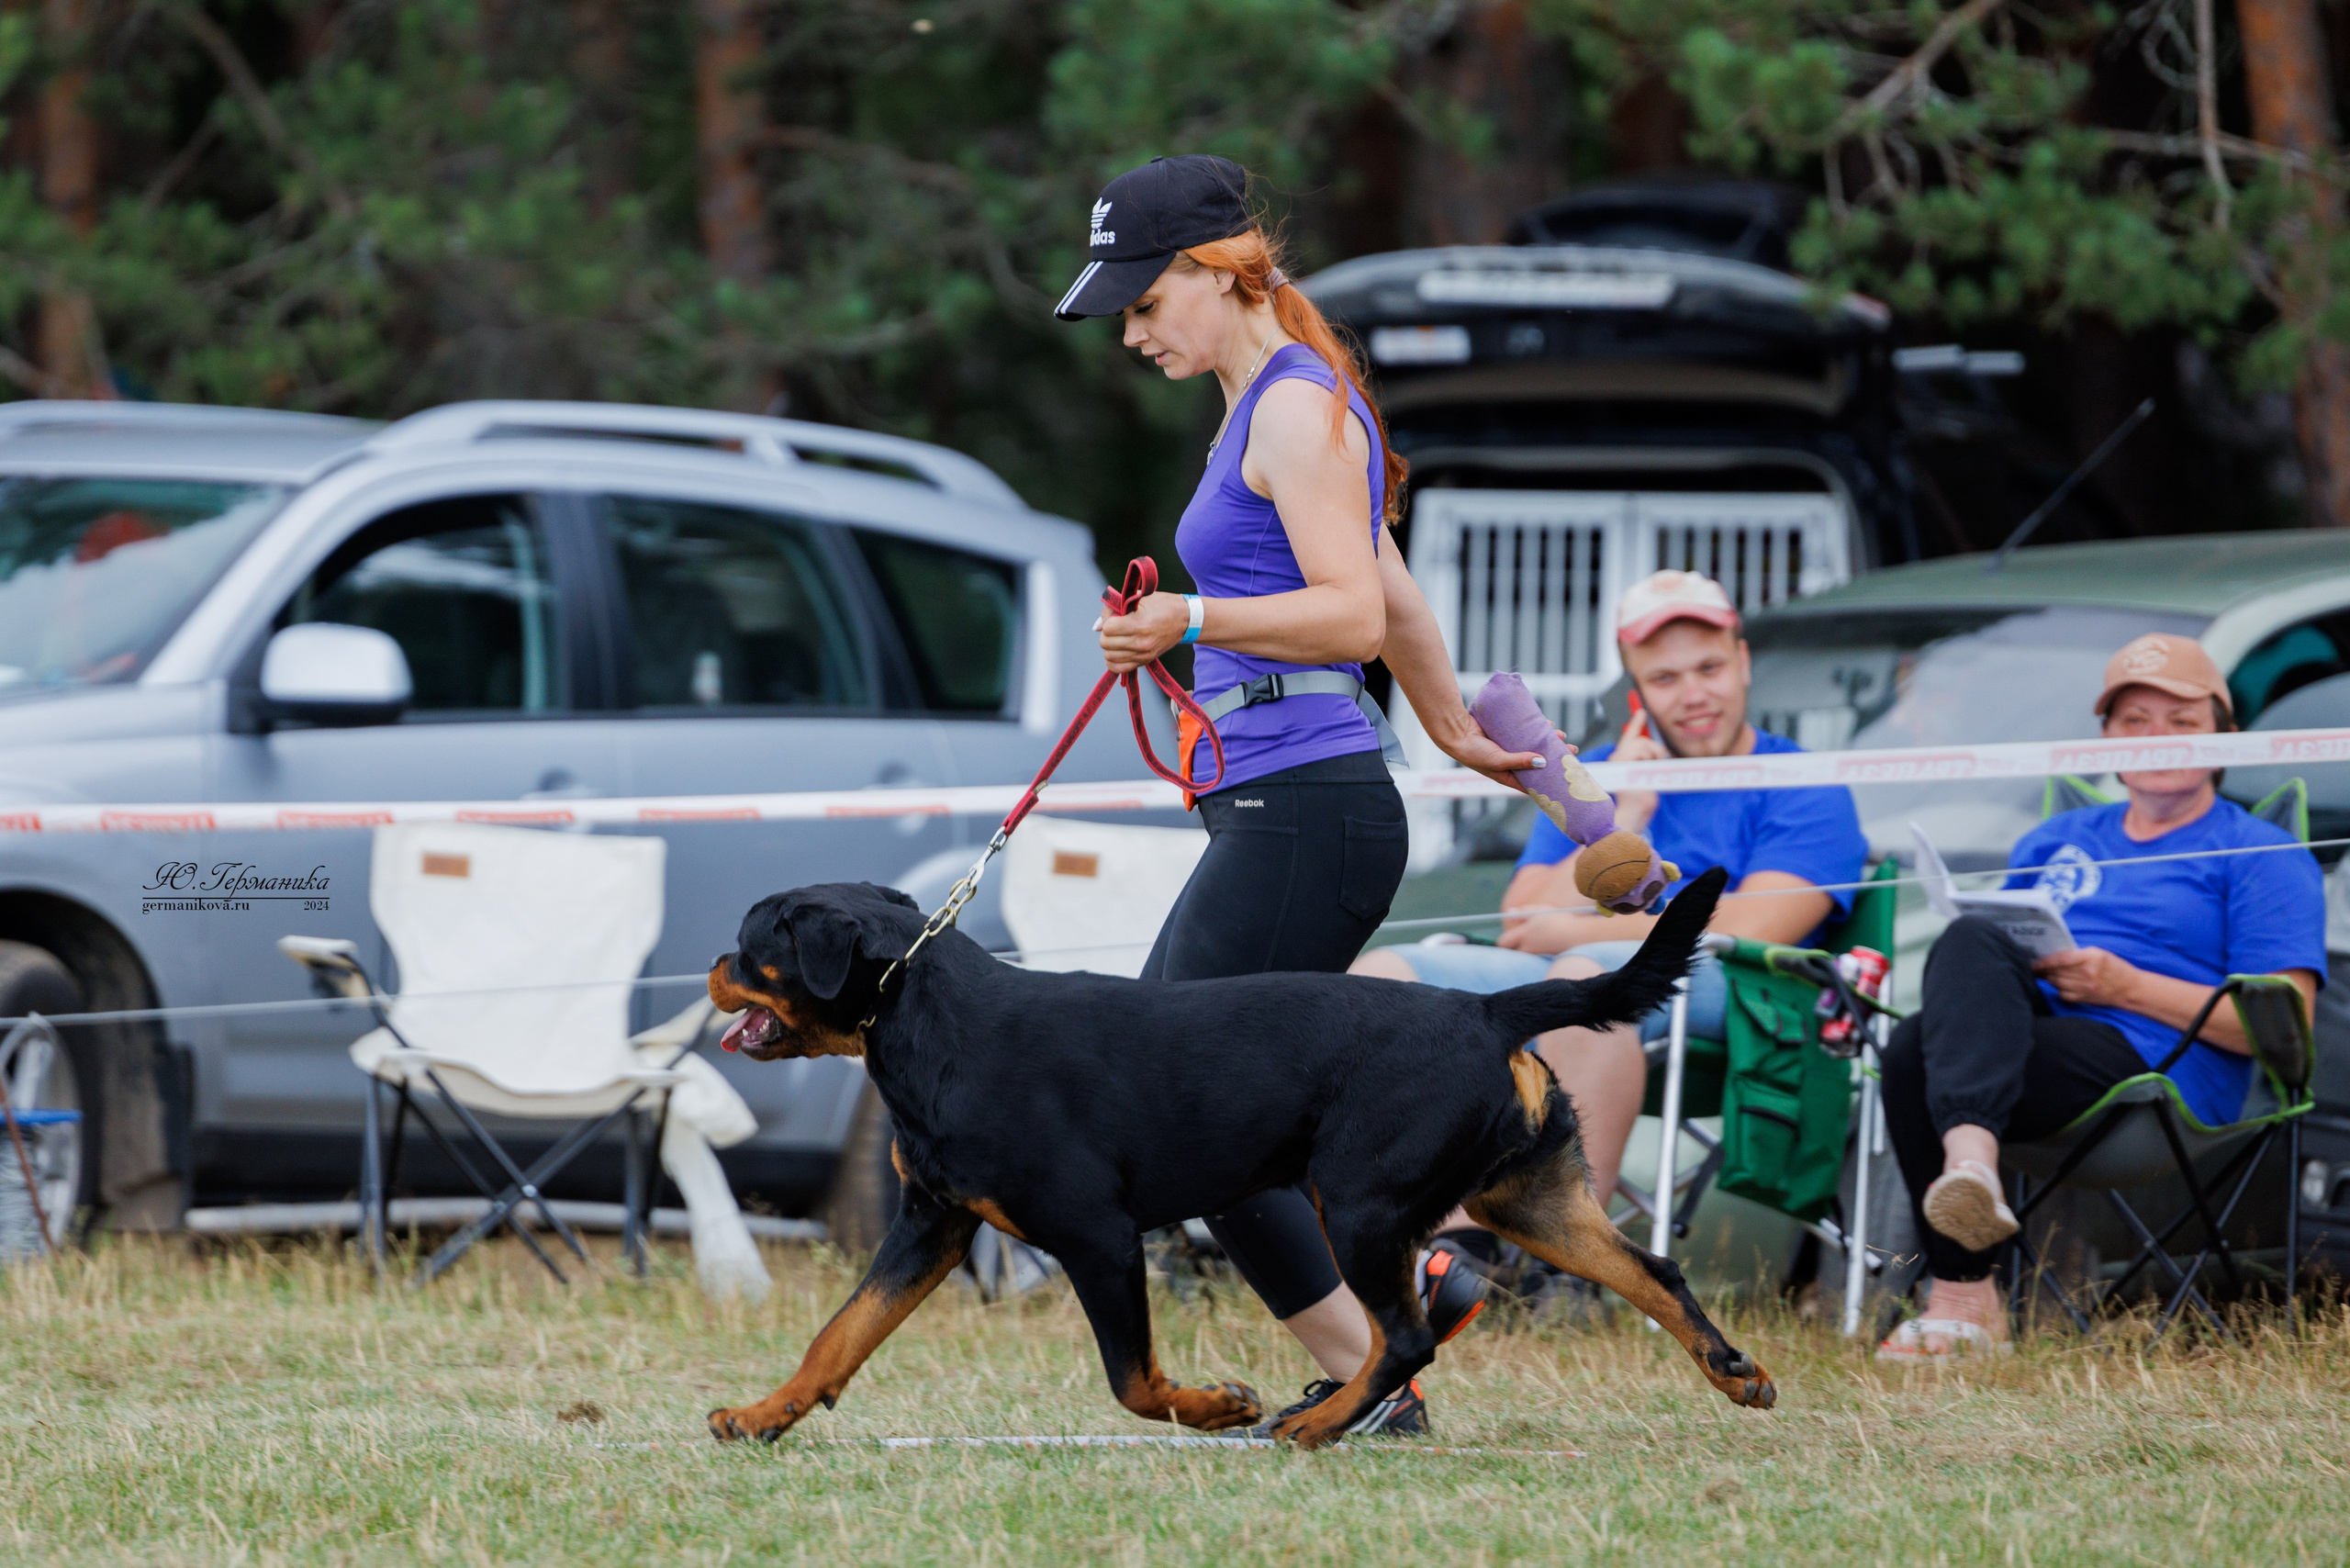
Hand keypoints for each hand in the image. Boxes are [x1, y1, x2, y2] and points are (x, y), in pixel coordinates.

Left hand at [1096, 591, 1189, 674]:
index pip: (1108, 629)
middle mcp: (1141, 643)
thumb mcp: (1139, 598)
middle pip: (1106, 644)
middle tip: (1117, 627)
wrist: (1185, 620)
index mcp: (1140, 624)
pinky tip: (1119, 650)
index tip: (1117, 617)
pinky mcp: (1145, 661)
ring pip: (1109, 657)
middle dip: (1107, 634)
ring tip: (1119, 638)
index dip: (1108, 621)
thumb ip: (1114, 608)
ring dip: (1110, 647)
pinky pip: (1118, 668)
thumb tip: (1097, 626)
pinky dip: (1114, 660)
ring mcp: (1143, 655)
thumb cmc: (1162, 605)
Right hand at [1434, 715, 1564, 791]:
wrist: (1456, 731)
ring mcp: (1510, 746)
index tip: (1567, 777)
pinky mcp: (1507, 732)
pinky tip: (1546, 724)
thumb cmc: (1473, 753)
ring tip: (1560, 735)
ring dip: (1548, 740)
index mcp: (1509, 775)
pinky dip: (1536, 728)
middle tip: (1571, 750)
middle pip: (1538, 761)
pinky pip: (1526, 730)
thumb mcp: (1498, 760)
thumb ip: (1520, 761)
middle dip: (1555, 756)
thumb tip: (1544, 761)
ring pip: (1534, 744)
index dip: (1550, 780)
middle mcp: (1511, 761)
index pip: (1534, 782)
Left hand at [1498, 911, 1595, 952]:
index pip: (1504, 942)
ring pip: (1523, 957)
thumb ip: (1522, 912)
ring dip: (1525, 952)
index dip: (1505, 941)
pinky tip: (1547, 949)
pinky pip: (1533, 960)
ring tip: (1538, 944)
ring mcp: (1537, 956)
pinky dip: (1535, 956)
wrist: (1581, 936)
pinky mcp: (1544, 962)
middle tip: (1519, 944)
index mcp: (1525, 933)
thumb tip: (1508, 912)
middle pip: (1512, 954)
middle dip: (1513, 949)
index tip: (1510, 938)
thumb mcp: (1540, 910)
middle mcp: (1529, 947)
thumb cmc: (1560, 920)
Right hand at [1609, 716, 1664, 832]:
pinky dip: (1652, 762)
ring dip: (1655, 756)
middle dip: (1655, 749)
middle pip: (1641, 741)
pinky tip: (1647, 774)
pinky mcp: (1627, 763)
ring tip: (1652, 772)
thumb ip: (1646, 762)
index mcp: (1620, 762)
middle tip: (1659, 761)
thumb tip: (1656, 749)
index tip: (1642, 711)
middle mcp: (1616, 759)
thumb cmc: (1639, 800)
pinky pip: (1645, 754)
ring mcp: (1620, 761)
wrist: (1633, 814)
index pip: (1629, 737)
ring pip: (1645, 745)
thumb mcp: (1643, 777)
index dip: (1636, 723)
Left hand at [2032, 946, 2138, 1008]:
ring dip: (2048, 978)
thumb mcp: (2100, 954)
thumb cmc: (2115, 968)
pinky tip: (2057, 984)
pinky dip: (2057, 989)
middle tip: (2036, 967)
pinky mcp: (2085, 998)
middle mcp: (2088, 973)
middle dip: (2044, 970)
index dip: (2045, 961)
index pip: (2061, 959)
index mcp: (2092, 958)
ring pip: (2057, 983)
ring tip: (2044, 975)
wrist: (2131, 988)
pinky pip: (2063, 994)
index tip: (2035, 961)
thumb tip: (2056, 956)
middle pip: (2057, 971)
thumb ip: (2079, 954)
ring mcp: (2086, 987)